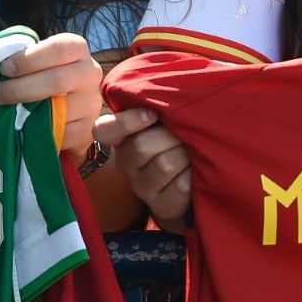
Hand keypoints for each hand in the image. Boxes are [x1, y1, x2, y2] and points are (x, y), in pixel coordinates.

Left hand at [0, 33, 99, 152]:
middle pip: (58, 80)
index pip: (59, 49)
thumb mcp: (33, 61)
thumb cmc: (39, 77)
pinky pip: (62, 135)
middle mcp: (90, 74)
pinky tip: (25, 131)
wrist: (62, 107)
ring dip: (25, 115)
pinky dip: (40, 135)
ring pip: (58, 111)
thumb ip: (20, 60)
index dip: (28, 59)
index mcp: (77, 50)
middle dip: (20, 88)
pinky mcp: (88, 130)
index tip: (4, 69)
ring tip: (4, 115)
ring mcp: (91, 104)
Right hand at [96, 106, 191, 226]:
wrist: (193, 182)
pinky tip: (196, 172)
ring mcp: (142, 187)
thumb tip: (166, 97)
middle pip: (141, 146)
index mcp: (122, 139)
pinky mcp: (162, 205)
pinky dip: (194, 175)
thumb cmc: (177, 141)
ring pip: (164, 164)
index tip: (153, 115)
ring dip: (185, 154)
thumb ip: (157, 107)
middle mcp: (126, 164)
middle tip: (184, 135)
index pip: (105, 130)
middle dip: (171, 136)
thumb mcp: (164, 121)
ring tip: (193, 152)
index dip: (128, 122)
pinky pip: (180, 186)